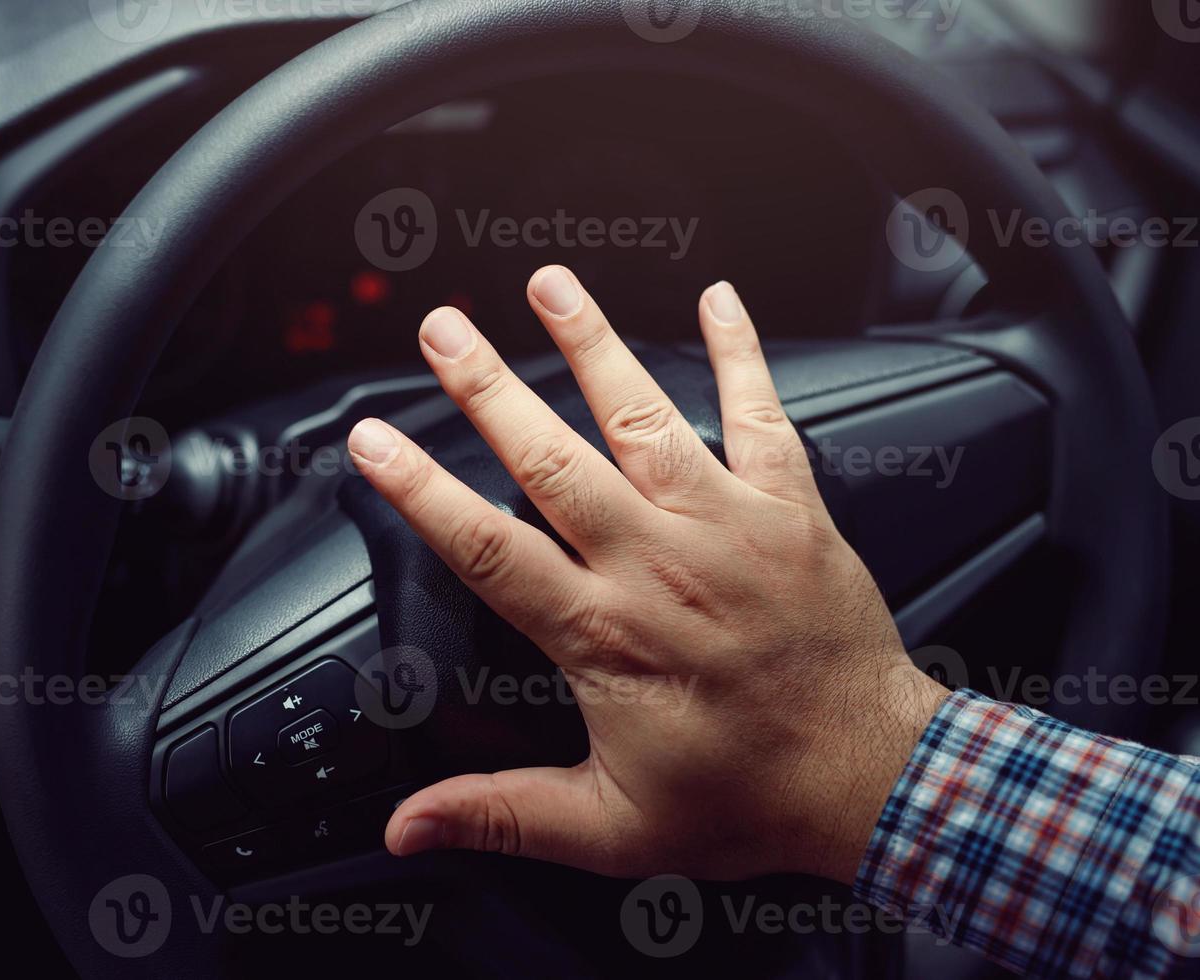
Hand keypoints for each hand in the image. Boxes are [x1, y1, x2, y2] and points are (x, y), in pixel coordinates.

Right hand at [346, 266, 948, 883]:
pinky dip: (740, 354)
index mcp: (605, 632)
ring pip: (644, 417)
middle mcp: (659, 562)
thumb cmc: (750, 798)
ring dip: (592, 346)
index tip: (374, 442)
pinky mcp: (788, 508)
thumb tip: (410, 825)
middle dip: (490, 387)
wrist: (874, 780)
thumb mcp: (613, 829)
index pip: (488, 548)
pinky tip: (719, 299)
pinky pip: (760, 414)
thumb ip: (503, 813)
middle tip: (443, 329)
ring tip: (549, 284)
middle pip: (553, 459)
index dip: (422, 490)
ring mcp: (726, 524)